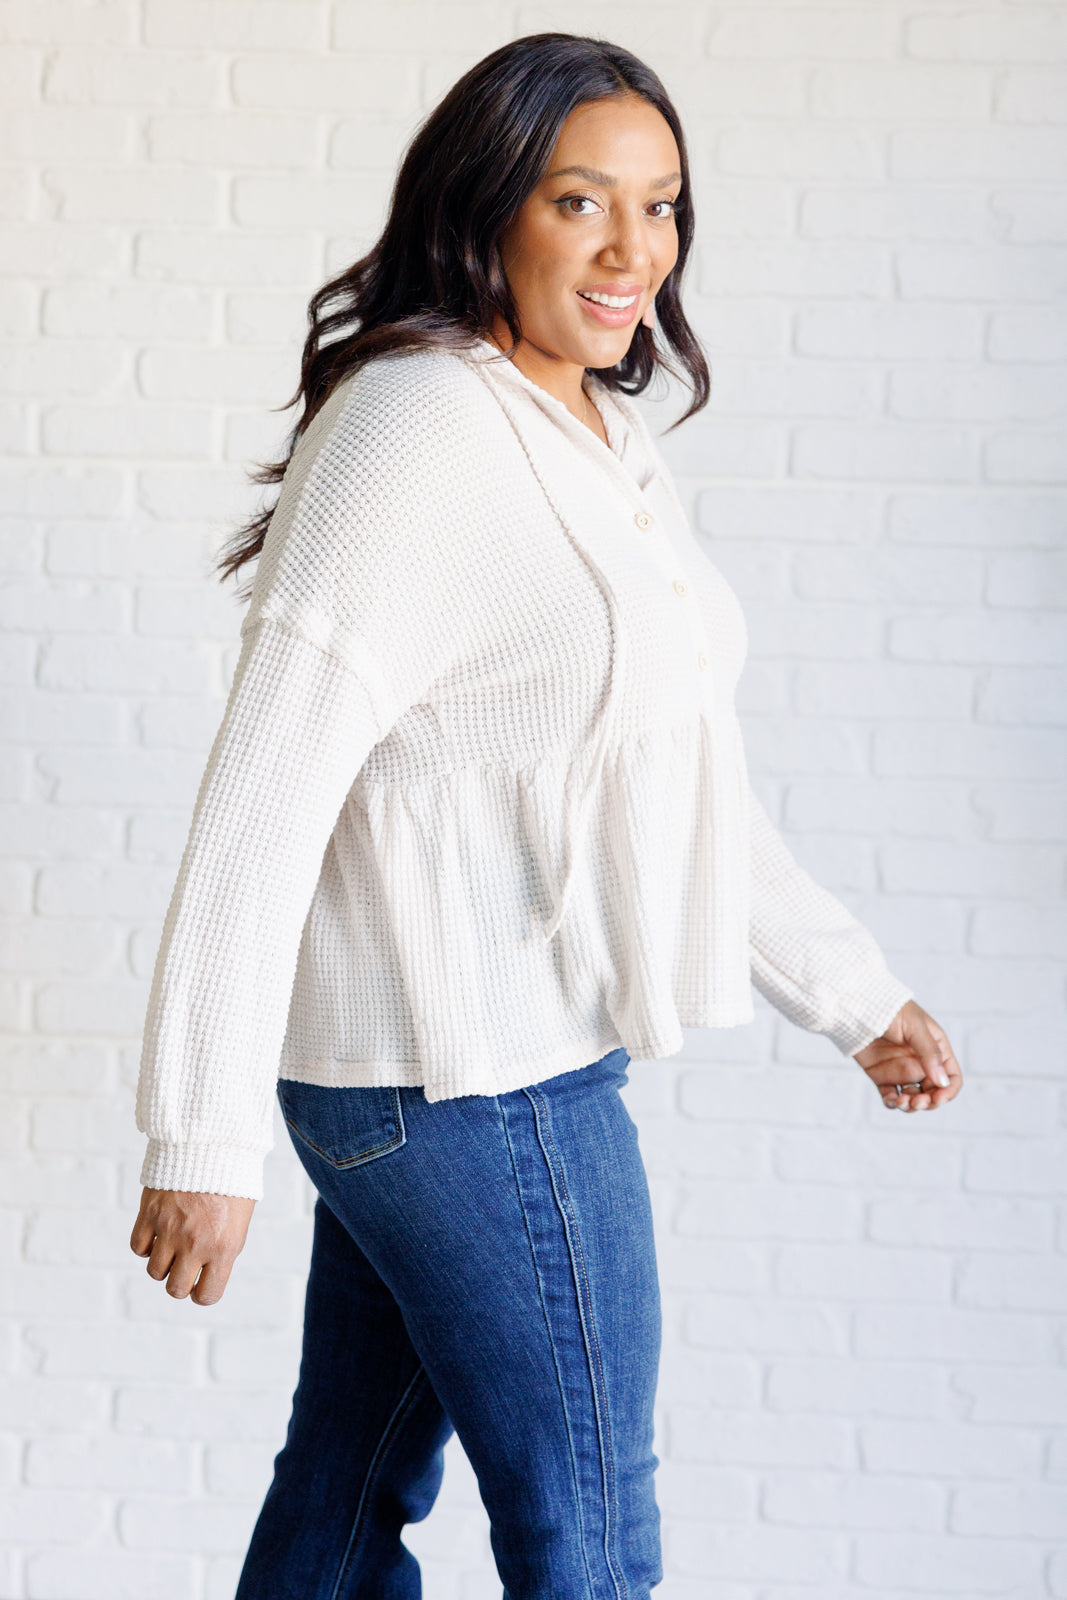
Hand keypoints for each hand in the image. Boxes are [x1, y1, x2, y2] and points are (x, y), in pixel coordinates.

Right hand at [130, 1188, 255, 1305]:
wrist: (213, 1144)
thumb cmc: (231, 1183)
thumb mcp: (239, 1222)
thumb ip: (223, 1251)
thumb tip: (206, 1274)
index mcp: (224, 1247)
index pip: (207, 1295)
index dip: (202, 1293)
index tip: (201, 1285)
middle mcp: (195, 1243)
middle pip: (175, 1289)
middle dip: (180, 1283)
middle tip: (185, 1267)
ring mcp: (170, 1229)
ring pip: (155, 1271)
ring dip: (163, 1264)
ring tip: (173, 1246)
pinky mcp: (150, 1213)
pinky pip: (138, 1247)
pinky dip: (145, 1246)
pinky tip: (157, 1234)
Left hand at [853, 999, 962, 1113]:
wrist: (857, 1006)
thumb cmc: (890, 1009)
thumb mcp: (915, 1027)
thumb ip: (929, 1053)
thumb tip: (943, 1081)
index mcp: (935, 1049)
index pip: (951, 1077)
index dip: (948, 1091)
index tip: (938, 1098)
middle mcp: (921, 1062)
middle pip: (933, 1092)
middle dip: (928, 1102)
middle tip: (916, 1102)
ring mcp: (902, 1070)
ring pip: (913, 1098)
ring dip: (910, 1106)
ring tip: (901, 1102)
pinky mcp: (882, 1076)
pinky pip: (891, 1096)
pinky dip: (893, 1103)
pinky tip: (891, 1100)